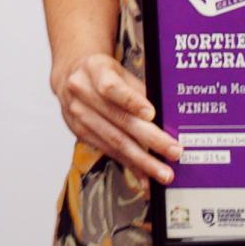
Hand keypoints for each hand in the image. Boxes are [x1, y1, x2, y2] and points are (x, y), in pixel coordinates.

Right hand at [52, 51, 178, 184]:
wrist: (71, 75)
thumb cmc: (103, 73)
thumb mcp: (120, 72)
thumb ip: (139, 92)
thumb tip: (167, 119)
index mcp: (94, 69)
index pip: (111, 87)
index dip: (131, 101)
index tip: (151, 114)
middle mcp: (81, 91)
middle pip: (118, 119)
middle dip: (150, 139)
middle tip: (173, 151)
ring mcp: (77, 113)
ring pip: (113, 140)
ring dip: (141, 160)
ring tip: (162, 172)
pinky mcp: (79, 131)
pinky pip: (108, 151)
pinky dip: (128, 165)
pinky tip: (144, 176)